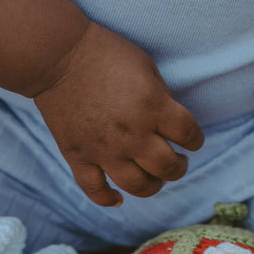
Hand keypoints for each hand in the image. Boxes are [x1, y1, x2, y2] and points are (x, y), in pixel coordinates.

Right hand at [33, 23, 204, 206]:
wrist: (57, 56)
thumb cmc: (104, 53)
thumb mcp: (146, 67)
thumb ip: (161, 98)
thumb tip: (168, 125)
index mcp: (153, 107)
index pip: (189, 135)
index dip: (195, 140)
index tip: (192, 141)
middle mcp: (132, 134)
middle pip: (167, 167)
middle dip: (179, 167)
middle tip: (177, 161)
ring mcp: (104, 149)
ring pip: (138, 186)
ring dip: (152, 186)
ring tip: (154, 179)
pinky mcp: (78, 156)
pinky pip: (95, 189)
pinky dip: (107, 199)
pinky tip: (118, 198)